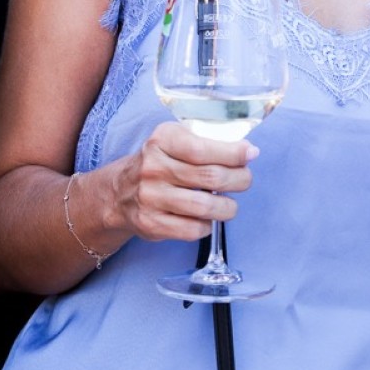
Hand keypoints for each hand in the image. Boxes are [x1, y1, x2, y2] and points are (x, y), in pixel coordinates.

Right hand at [112, 121, 256, 241]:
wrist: (119, 193)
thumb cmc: (159, 163)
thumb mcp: (175, 140)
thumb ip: (207, 141)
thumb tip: (247, 151)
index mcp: (162, 140)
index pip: (203, 148)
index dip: (233, 153)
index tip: (250, 154)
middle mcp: (153, 168)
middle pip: (210, 177)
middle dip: (239, 180)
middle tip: (245, 180)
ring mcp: (151, 197)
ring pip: (205, 206)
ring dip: (227, 207)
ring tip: (229, 205)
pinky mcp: (152, 224)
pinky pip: (193, 229)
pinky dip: (208, 225)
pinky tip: (207, 218)